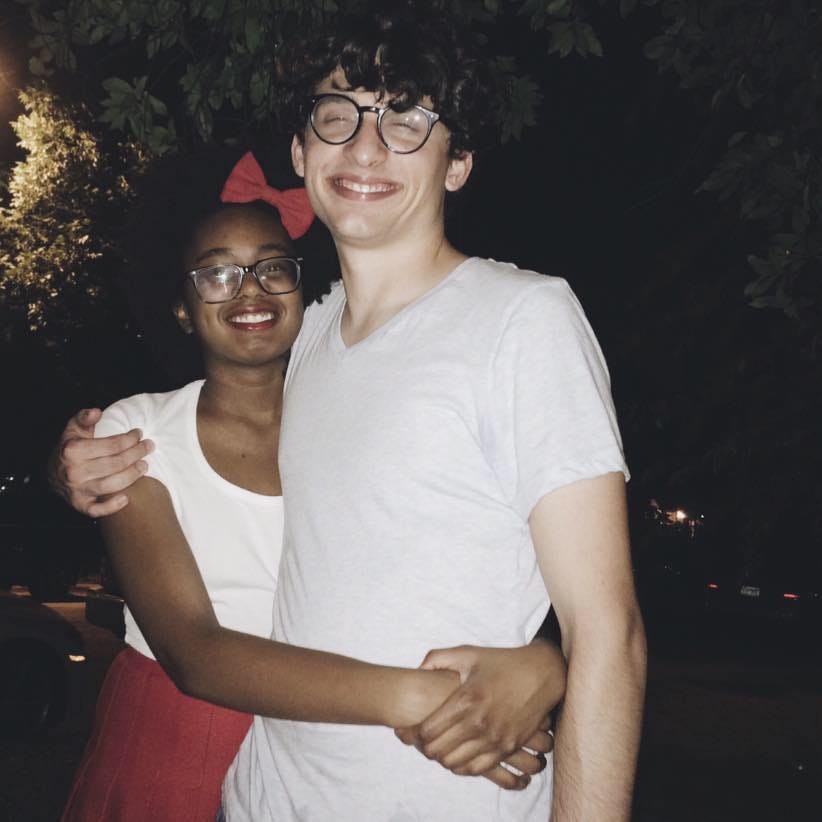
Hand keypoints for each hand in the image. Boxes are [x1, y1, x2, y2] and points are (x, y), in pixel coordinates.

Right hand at [49, 408, 153, 516]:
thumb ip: (84, 418)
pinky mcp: (78, 505)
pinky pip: (96, 510)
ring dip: (132, 476)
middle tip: (148, 447)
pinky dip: (111, 507)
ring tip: (144, 465)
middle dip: (137, 454)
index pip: (112, 445)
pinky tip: (126, 498)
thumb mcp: (73, 429)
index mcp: (72, 450)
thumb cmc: (69, 447)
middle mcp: (74, 471)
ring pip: (111, 485)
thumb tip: (96, 412)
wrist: (52, 472)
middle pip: (116, 463)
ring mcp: (76, 490)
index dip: (130, 438)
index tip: (139, 433)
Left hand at [395, 641, 565, 787]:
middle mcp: (479, 722)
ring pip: (456, 764)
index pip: (427, 730)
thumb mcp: (468, 653)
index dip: (412, 733)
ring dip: (443, 758)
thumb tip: (416, 670)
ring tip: (439, 746)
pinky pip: (478, 769)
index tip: (408, 729)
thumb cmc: (501, 662)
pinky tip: (459, 754)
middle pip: (438, 751)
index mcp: (465, 699)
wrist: (541, 673)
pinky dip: (463, 766)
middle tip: (420, 740)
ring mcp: (495, 737)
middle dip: (424, 747)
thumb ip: (437, 659)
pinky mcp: (508, 747)